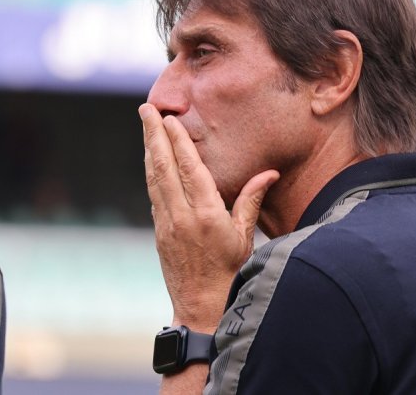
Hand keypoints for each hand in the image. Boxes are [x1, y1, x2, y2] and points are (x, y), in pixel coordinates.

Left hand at [139, 103, 278, 330]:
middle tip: (146, 109)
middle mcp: (182, 216)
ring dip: (149, 149)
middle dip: (153, 135)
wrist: (202, 306)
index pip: (189, 169)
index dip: (178, 142)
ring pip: (154, 178)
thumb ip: (252, 200)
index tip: (170, 119)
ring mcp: (167, 224)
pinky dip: (151, 171)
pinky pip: (153, 194)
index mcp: (207, 214)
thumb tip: (269, 173)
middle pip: (164, 167)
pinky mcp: (159, 231)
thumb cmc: (230, 271)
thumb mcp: (245, 236)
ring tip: (145, 125)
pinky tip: (151, 158)